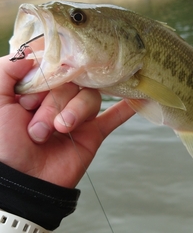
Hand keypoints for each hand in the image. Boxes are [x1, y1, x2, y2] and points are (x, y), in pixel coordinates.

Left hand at [0, 55, 134, 187]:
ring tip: (60, 130)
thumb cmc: (2, 143)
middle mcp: (56, 98)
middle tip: (38, 126)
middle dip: (54, 102)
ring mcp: (76, 115)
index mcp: (34, 88)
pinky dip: (125, 107)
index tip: (35, 89)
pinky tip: (138, 97)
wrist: (20, 182)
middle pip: (71, 80)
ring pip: (89, 96)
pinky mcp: (92, 133)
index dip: (46, 73)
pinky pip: (113, 116)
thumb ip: (7, 69)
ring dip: (74, 111)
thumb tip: (34, 50)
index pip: (52, 64)